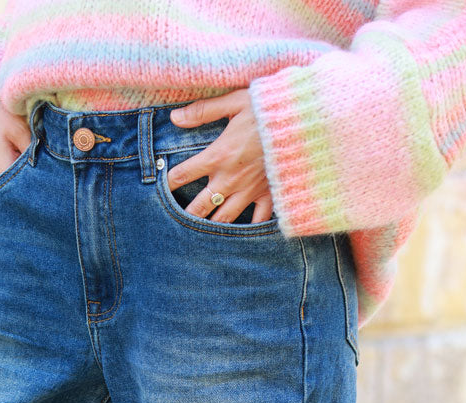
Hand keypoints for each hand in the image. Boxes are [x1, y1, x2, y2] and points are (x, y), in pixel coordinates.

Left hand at [168, 89, 273, 223]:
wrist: (307, 120)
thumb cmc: (270, 108)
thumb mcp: (235, 102)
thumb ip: (203, 111)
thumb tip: (175, 118)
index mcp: (218, 155)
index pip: (183, 174)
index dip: (167, 181)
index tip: (158, 185)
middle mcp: (230, 179)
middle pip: (199, 206)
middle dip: (185, 215)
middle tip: (174, 221)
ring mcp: (250, 191)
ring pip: (223, 219)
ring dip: (210, 227)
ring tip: (200, 234)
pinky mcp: (269, 195)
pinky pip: (257, 221)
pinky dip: (249, 230)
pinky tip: (242, 236)